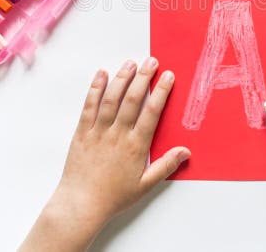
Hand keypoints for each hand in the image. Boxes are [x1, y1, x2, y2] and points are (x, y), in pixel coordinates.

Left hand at [20, 58, 189, 251]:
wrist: (81, 204)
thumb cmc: (113, 196)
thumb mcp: (145, 185)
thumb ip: (165, 166)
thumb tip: (185, 152)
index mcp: (135, 146)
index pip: (151, 112)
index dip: (161, 91)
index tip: (168, 76)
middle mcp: (117, 134)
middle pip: (132, 99)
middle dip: (144, 77)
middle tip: (152, 61)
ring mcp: (98, 131)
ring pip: (111, 98)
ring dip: (122, 78)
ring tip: (131, 63)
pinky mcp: (82, 132)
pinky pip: (89, 106)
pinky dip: (96, 88)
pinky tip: (102, 74)